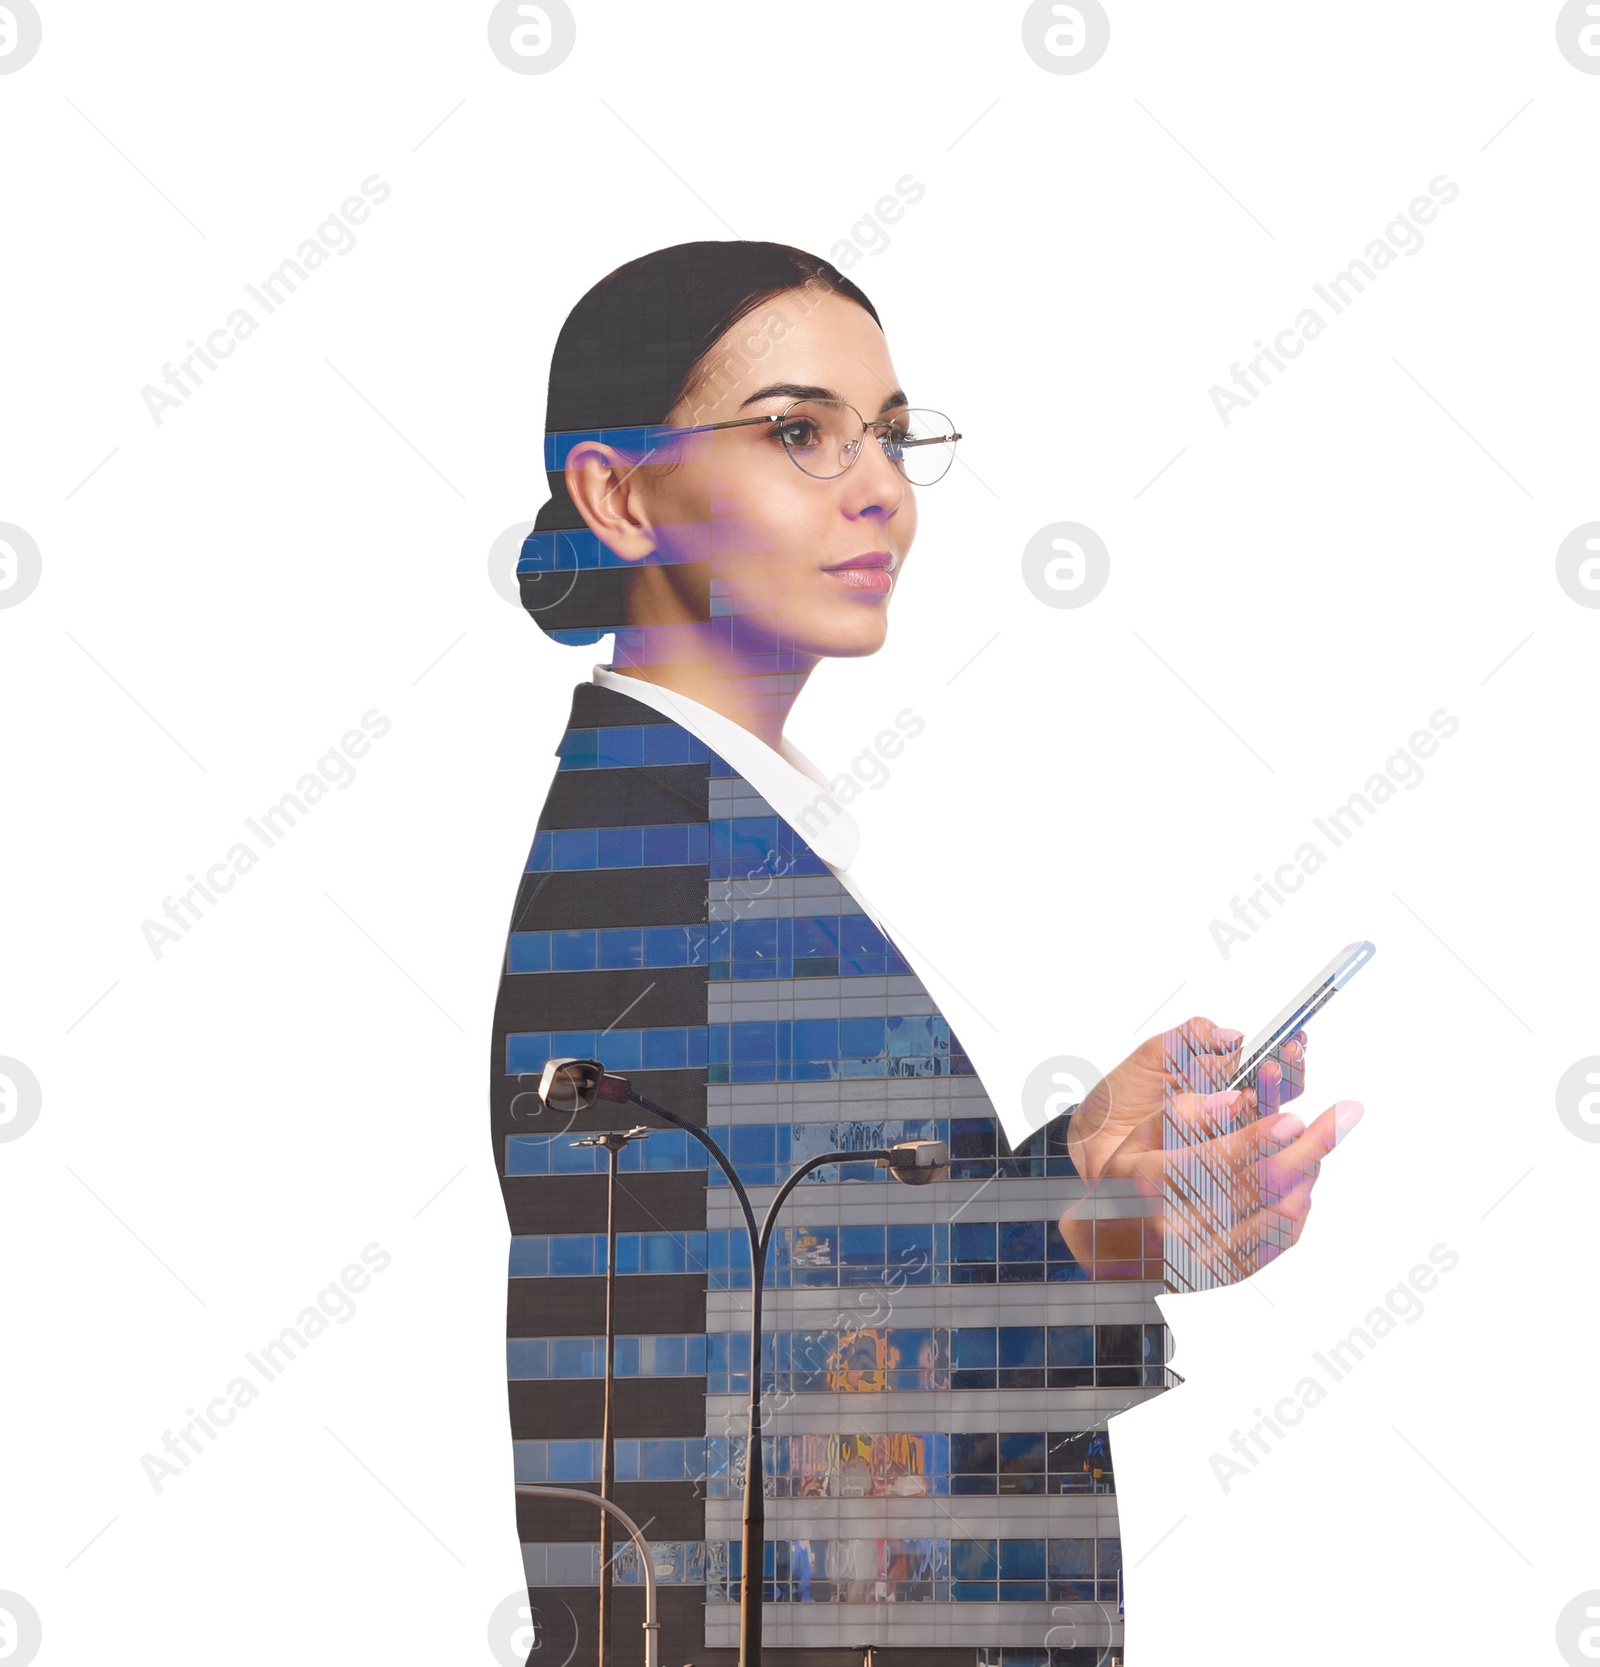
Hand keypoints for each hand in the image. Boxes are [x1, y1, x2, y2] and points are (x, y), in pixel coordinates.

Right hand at [1058, 1016, 1361, 1289]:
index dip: (1262, 1137)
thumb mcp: (1138, 1137)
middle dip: (1312, 1147)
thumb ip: (1183, 1113)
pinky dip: (1300, 1205)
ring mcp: (1207, 1256)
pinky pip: (1281, 1239)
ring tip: (1318, 1145)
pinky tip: (1302, 1179)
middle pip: (1263, 1185)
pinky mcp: (1229, 1274)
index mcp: (1153, 1184)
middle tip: (1343, 1116)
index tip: (1295, 1116)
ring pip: (1281, 1213)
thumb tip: (1235, 1102)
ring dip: (1309, 1173)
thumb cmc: (1128, 1183)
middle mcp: (1180, 1226)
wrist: (1115, 1248)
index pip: (1218, 1159)